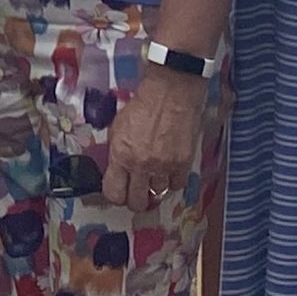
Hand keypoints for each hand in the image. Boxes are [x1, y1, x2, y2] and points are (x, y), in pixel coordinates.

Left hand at [104, 67, 204, 215]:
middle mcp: (141, 165)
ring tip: (154, 175)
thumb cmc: (143, 104)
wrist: (170, 92)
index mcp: (121, 154)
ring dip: (155, 187)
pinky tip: (169, 170)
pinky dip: (173, 180)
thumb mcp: (118, 126)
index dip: (116, 196)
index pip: (113, 193)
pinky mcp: (183, 163)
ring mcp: (163, 166)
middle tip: (137, 192)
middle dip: (135, 200)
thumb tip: (116, 171)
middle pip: (137, 203)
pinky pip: (177, 185)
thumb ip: (116, 152)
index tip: (119, 192)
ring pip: (158, 195)